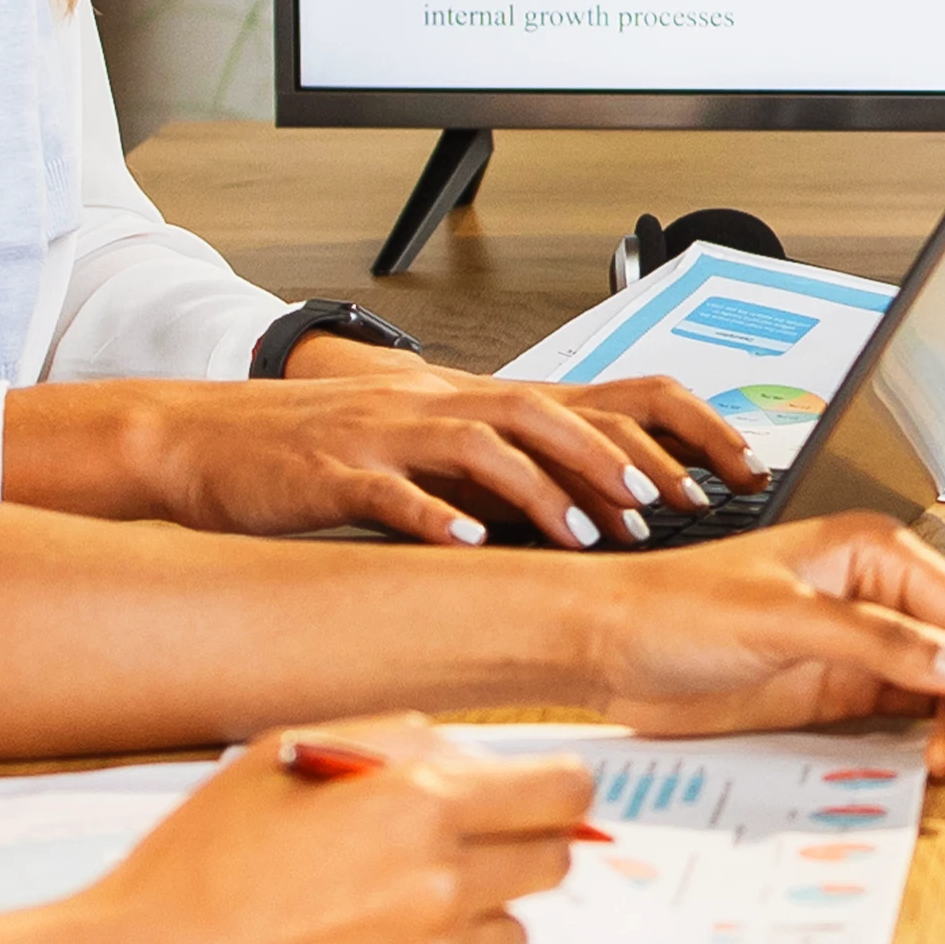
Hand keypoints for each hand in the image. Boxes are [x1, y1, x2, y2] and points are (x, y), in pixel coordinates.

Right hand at [28, 356, 758, 546]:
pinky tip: (469, 546)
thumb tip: (600, 512)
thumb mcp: (431, 453)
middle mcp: (441, 405)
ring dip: (541, 489)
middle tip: (669, 508)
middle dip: (616, 459)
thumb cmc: (327, 451)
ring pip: (482, 444)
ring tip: (585, 534)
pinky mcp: (335, 469)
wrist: (212, 436)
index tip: (732, 468)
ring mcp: (389, 433)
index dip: (668, 430)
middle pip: (549, 413)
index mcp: (475, 402)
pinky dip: (435, 517)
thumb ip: (507, 474)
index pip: (596, 398)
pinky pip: (393, 491)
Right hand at [61, 721, 587, 943]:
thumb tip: (481, 760)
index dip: (552, 793)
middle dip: (509, 853)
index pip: (565, 793)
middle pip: (552, 864)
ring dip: (467, 927)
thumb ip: (398, 742)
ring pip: (511, 939)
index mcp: (419, 806)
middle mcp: (444, 888)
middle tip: (441, 861)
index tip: (535, 802)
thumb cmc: (199, 863)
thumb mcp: (286, 760)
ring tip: (375, 928)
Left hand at [562, 513, 944, 787]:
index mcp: (875, 551)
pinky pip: (909, 713)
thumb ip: (878, 641)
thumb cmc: (673, 608)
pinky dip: (932, 738)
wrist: (605, 647)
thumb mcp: (781, 620)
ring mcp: (861, 643)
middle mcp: (878, 592)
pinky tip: (931, 764)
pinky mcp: (839, 687)